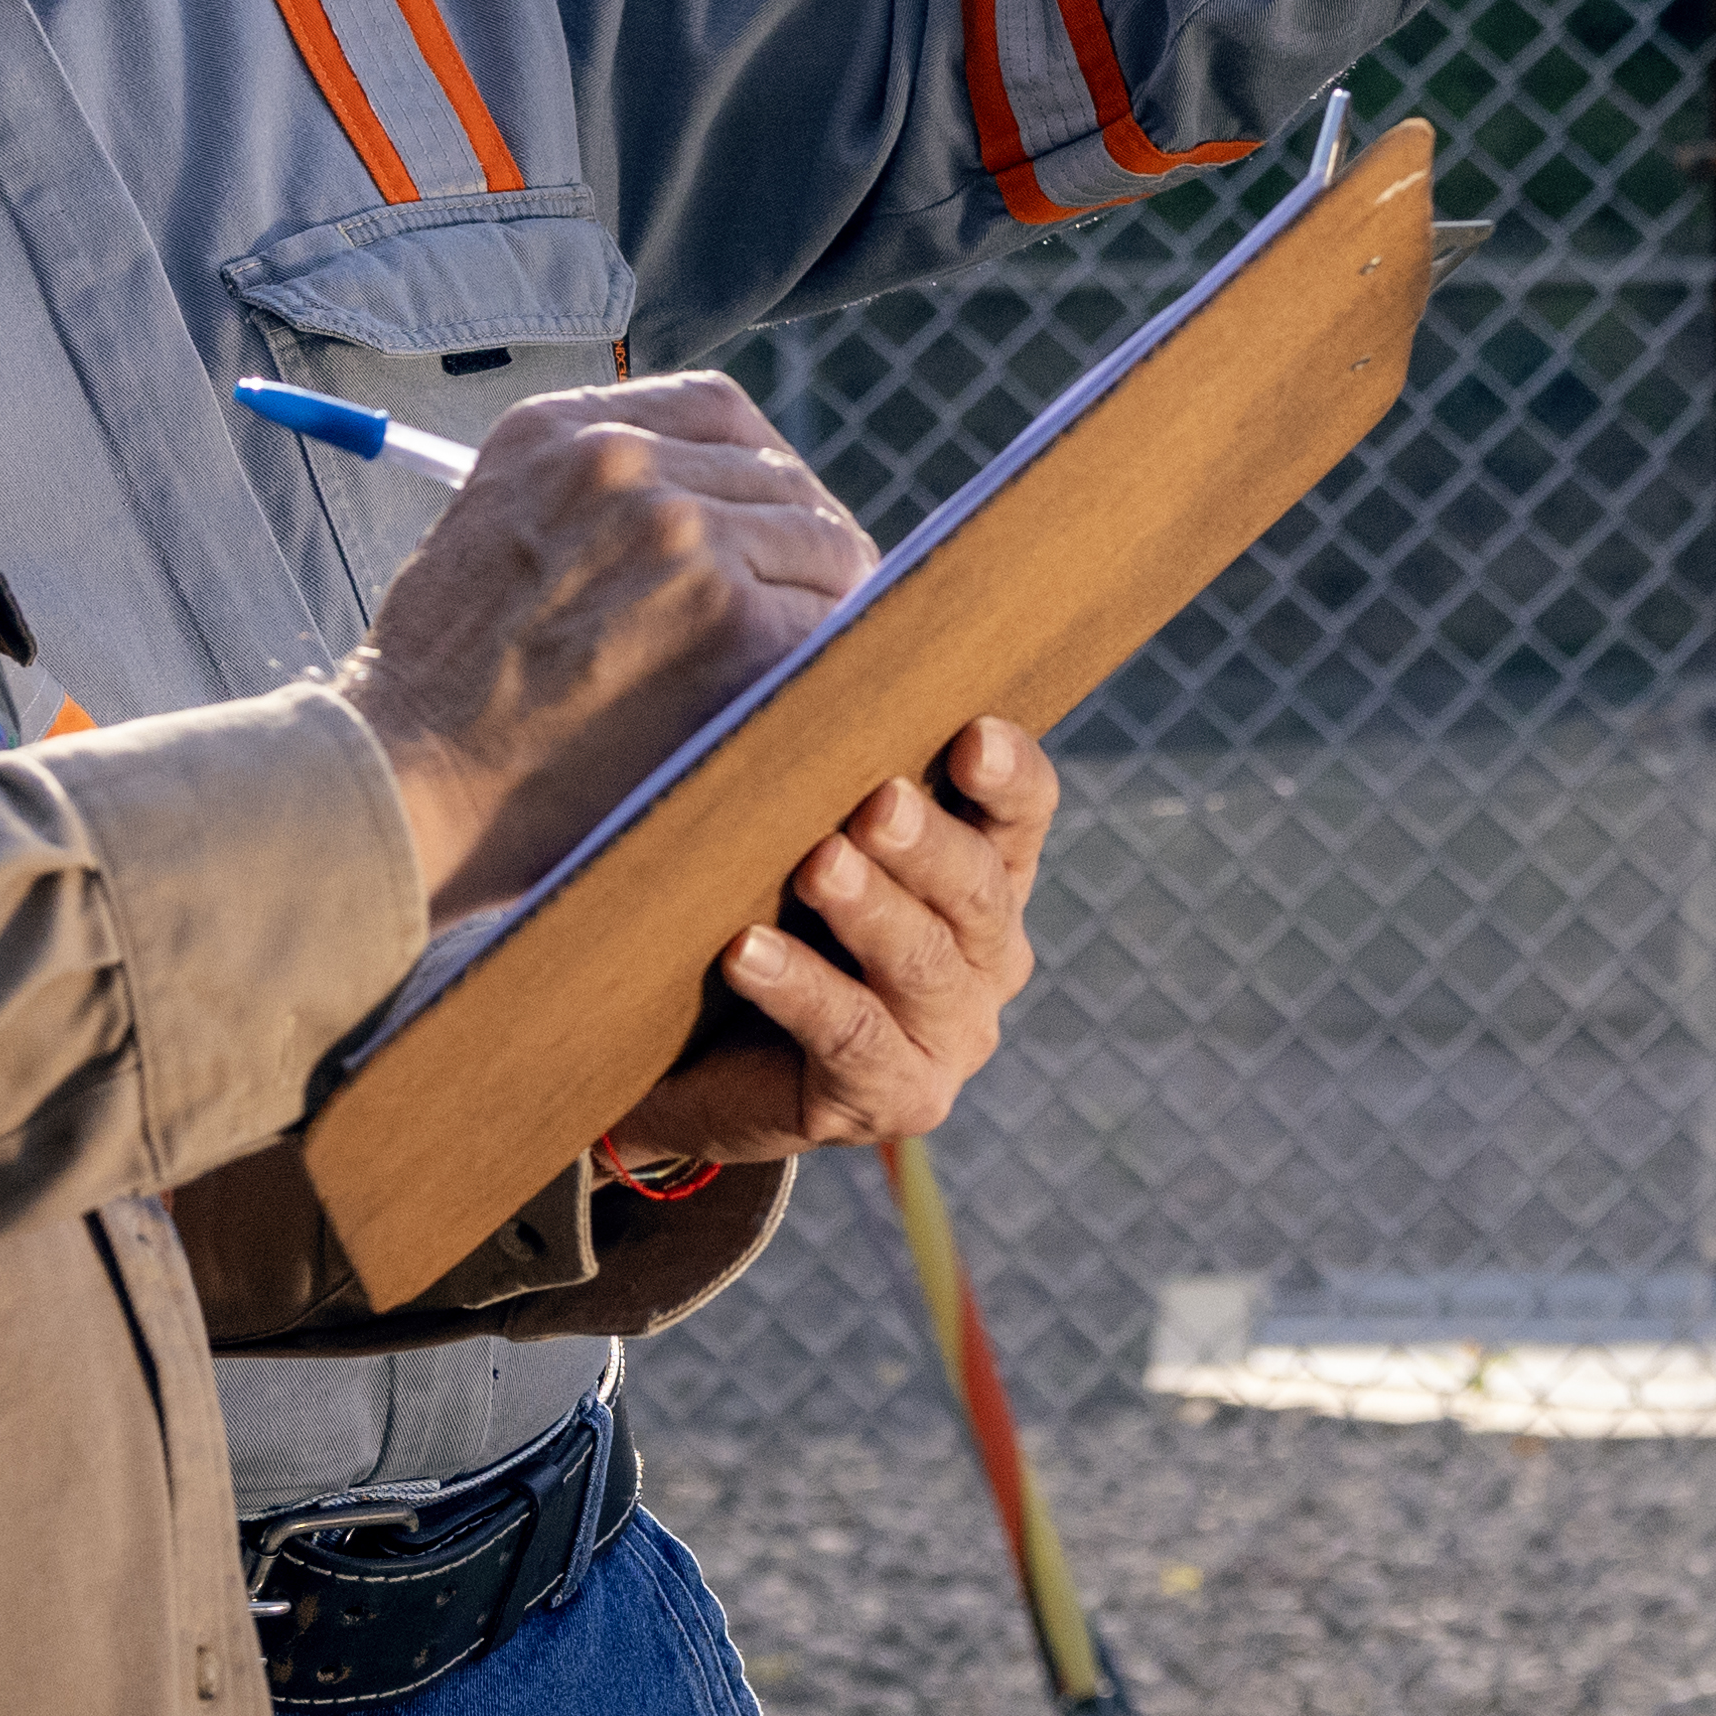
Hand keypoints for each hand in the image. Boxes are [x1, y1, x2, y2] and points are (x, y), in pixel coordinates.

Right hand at [334, 379, 873, 917]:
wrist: (402, 779)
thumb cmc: (437, 692)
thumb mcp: (493, 534)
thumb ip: (586, 504)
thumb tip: (700, 514)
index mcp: (559, 430)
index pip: (716, 411)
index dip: (759, 472)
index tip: (770, 525)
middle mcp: (622, 461)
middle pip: (780, 476)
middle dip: (800, 543)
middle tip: (807, 608)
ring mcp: (679, 533)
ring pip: (820, 542)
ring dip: (824, 600)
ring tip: (807, 661)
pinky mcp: (727, 619)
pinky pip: (827, 620)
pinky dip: (829, 659)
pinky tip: (801, 698)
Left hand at [608, 718, 1052, 1165]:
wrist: (692, 1056)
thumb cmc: (756, 904)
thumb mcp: (796, 824)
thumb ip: (828, 751)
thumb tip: (824, 616)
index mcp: (985, 867)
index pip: (1022, 810)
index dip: (1008, 773)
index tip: (969, 735)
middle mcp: (987, 952)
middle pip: (979, 887)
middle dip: (928, 843)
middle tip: (877, 802)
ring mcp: (950, 1033)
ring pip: (924, 963)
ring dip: (871, 912)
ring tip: (818, 866)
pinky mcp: (894, 1098)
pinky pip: (853, 1038)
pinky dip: (803, 991)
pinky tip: (748, 952)